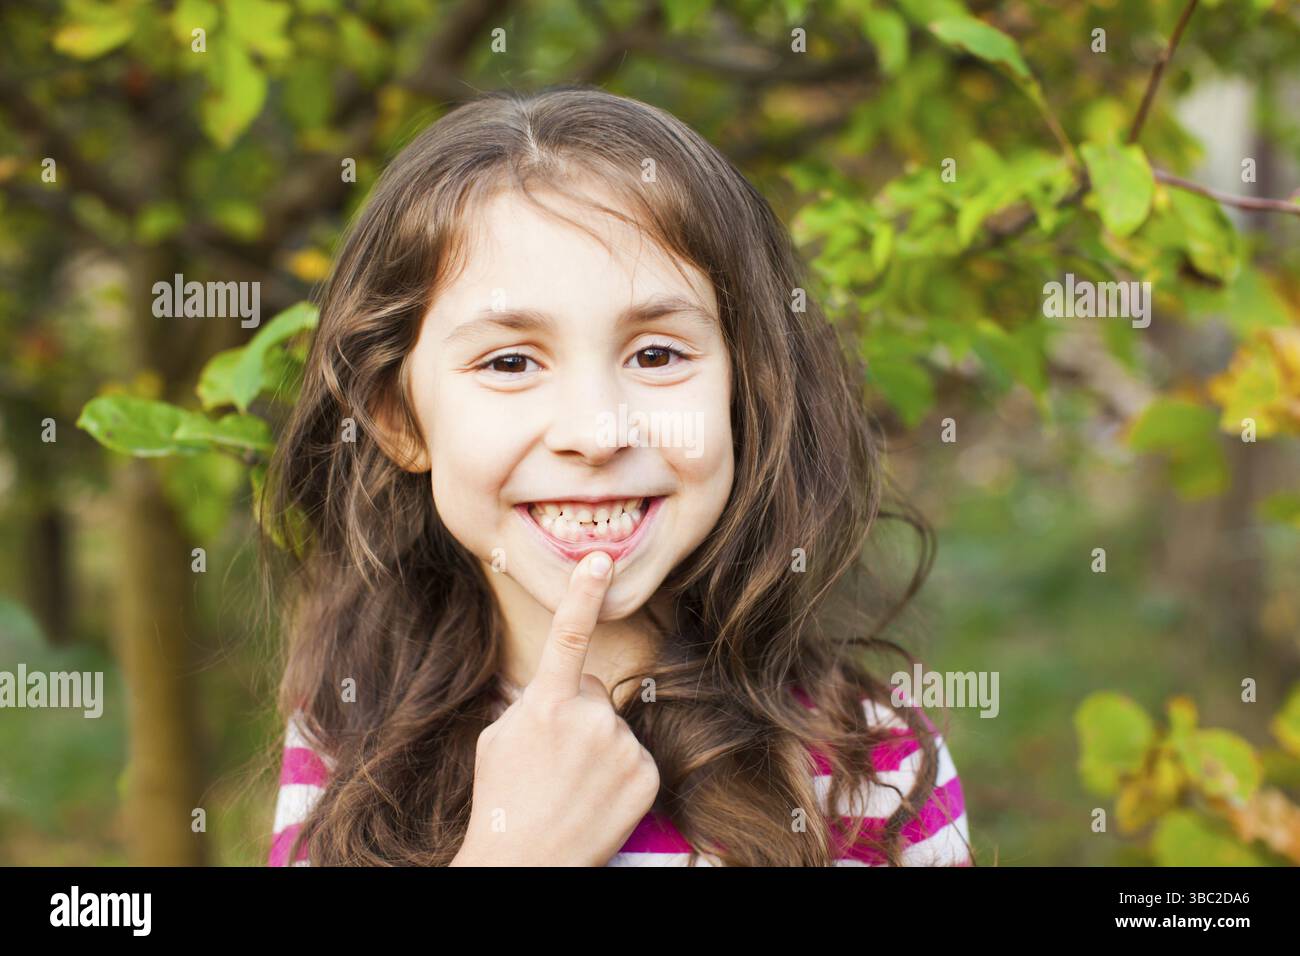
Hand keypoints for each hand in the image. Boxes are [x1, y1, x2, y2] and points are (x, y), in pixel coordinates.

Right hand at [454, 551, 659, 865]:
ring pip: (611, 726)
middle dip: (573, 714)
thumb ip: (527, 703)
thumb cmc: (500, 801)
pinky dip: (617, 773)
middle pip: (588, 691)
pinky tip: (594, 798)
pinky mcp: (647, 775)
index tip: (600, 559)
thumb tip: (544, 686)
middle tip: (549, 760)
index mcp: (546, 703)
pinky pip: (633, 756)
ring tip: (569, 785)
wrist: (524, 865)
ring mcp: (622, 747)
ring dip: (595, 746)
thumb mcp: (497, 740)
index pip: (568, 635)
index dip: (583, 593)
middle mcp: (589, 718)